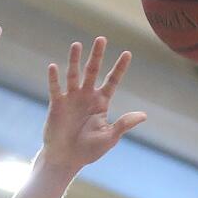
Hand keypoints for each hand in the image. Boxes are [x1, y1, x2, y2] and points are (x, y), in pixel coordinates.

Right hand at [41, 37, 146, 173]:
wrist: (67, 158)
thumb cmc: (89, 150)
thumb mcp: (110, 137)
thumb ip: (124, 124)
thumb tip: (143, 115)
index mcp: (101, 102)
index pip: (112, 81)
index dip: (119, 68)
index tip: (127, 53)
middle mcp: (87, 96)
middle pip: (93, 71)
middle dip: (97, 56)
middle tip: (101, 39)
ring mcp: (71, 98)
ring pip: (73, 75)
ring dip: (74, 60)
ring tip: (77, 45)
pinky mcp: (57, 104)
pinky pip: (55, 88)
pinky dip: (54, 78)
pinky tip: (53, 66)